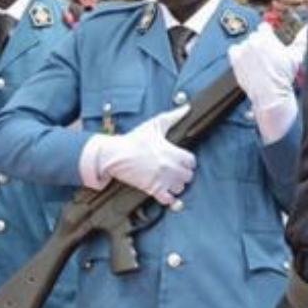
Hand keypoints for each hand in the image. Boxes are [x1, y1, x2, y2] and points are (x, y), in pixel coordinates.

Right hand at [79, 105, 194, 204]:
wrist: (114, 154)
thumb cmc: (133, 140)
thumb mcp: (154, 125)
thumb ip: (173, 117)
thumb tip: (186, 108)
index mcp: (173, 152)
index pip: (192, 161)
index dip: (187, 161)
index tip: (181, 160)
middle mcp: (170, 167)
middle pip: (189, 176)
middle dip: (183, 173)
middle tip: (175, 170)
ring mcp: (162, 179)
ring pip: (181, 188)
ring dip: (177, 185)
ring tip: (169, 180)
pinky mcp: (152, 189)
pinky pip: (168, 200)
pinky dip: (169, 199)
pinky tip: (166, 193)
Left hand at [228, 23, 305, 142]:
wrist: (270, 94)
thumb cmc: (282, 76)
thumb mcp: (295, 56)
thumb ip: (301, 40)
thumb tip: (307, 29)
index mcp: (266, 37)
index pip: (265, 27)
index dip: (269, 35)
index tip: (271, 42)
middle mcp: (252, 41)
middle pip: (255, 36)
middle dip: (261, 43)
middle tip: (268, 56)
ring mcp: (242, 50)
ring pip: (245, 44)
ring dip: (250, 49)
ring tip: (258, 62)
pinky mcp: (235, 59)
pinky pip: (234, 50)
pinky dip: (239, 54)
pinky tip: (248, 62)